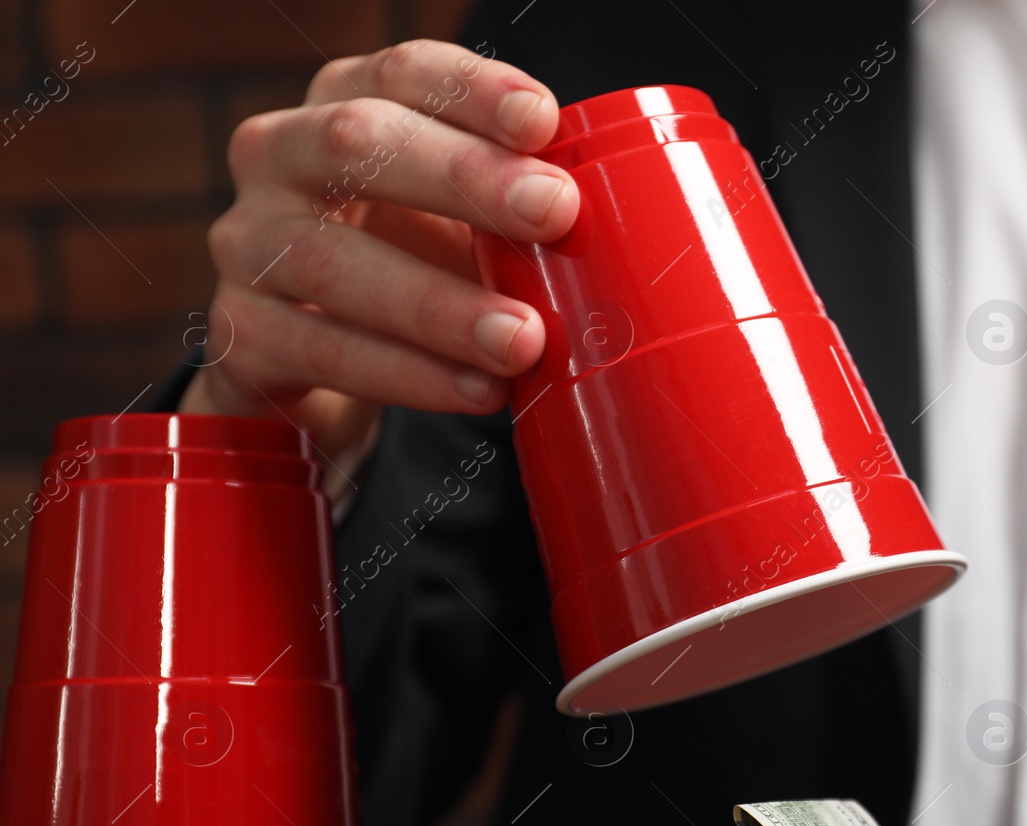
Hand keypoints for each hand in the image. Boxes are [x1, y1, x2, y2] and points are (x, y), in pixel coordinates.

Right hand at [183, 39, 577, 495]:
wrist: (318, 373)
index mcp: (343, 108)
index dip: (472, 89)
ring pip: (333, 260)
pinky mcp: (241, 335)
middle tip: (554, 213)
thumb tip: (623, 221)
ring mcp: (247, 244)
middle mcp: (279, 158)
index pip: (403, 73)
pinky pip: (321, 350)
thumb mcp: (465, 225)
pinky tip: (474, 389)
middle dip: (465, 179)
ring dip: (440, 303)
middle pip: (359, 143)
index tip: (544, 120)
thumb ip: (517, 210)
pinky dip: (408, 374)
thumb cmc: (414, 273)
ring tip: (524, 339)